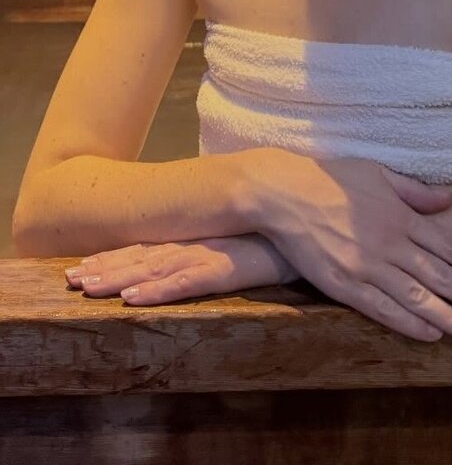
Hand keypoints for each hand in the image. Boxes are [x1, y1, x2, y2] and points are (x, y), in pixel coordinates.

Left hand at [63, 234, 299, 304]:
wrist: (314, 220)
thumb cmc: (282, 233)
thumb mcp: (246, 236)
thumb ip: (223, 239)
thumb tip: (204, 245)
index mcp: (201, 236)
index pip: (149, 247)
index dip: (115, 256)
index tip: (82, 264)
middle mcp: (199, 242)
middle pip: (143, 256)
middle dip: (104, 267)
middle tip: (70, 279)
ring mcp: (212, 253)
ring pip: (155, 268)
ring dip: (119, 278)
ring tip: (87, 288)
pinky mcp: (229, 267)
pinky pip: (188, 281)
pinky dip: (159, 290)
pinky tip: (134, 298)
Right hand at [257, 155, 451, 344]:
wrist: (282, 191)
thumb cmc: (330, 178)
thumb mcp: (377, 173)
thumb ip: (415, 191)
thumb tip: (449, 200)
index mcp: (401, 216)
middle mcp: (390, 243)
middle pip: (444, 276)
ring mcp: (366, 265)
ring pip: (418, 297)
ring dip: (451, 319)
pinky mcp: (342, 284)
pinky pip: (380, 308)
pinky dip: (407, 322)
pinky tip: (431, 335)